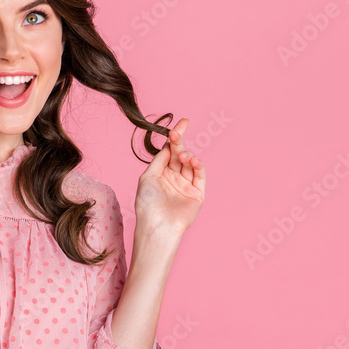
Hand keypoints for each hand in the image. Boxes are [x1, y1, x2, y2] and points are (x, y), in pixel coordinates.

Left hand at [135, 118, 204, 236]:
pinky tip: (192, 160)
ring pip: (190, 163)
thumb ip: (159, 159)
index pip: (169, 151)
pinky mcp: (197, 193)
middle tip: (179, 130)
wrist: (157, 225)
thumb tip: (169, 145)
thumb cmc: (148, 203)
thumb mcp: (148, 176)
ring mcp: (186, 185)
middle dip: (180, 141)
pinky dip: (198, 165)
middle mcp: (174, 178)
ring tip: (182, 156)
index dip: (175, 137)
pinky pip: (200, 175)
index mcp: (161, 173)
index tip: (181, 123)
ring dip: (187, 155)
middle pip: (179, 154)